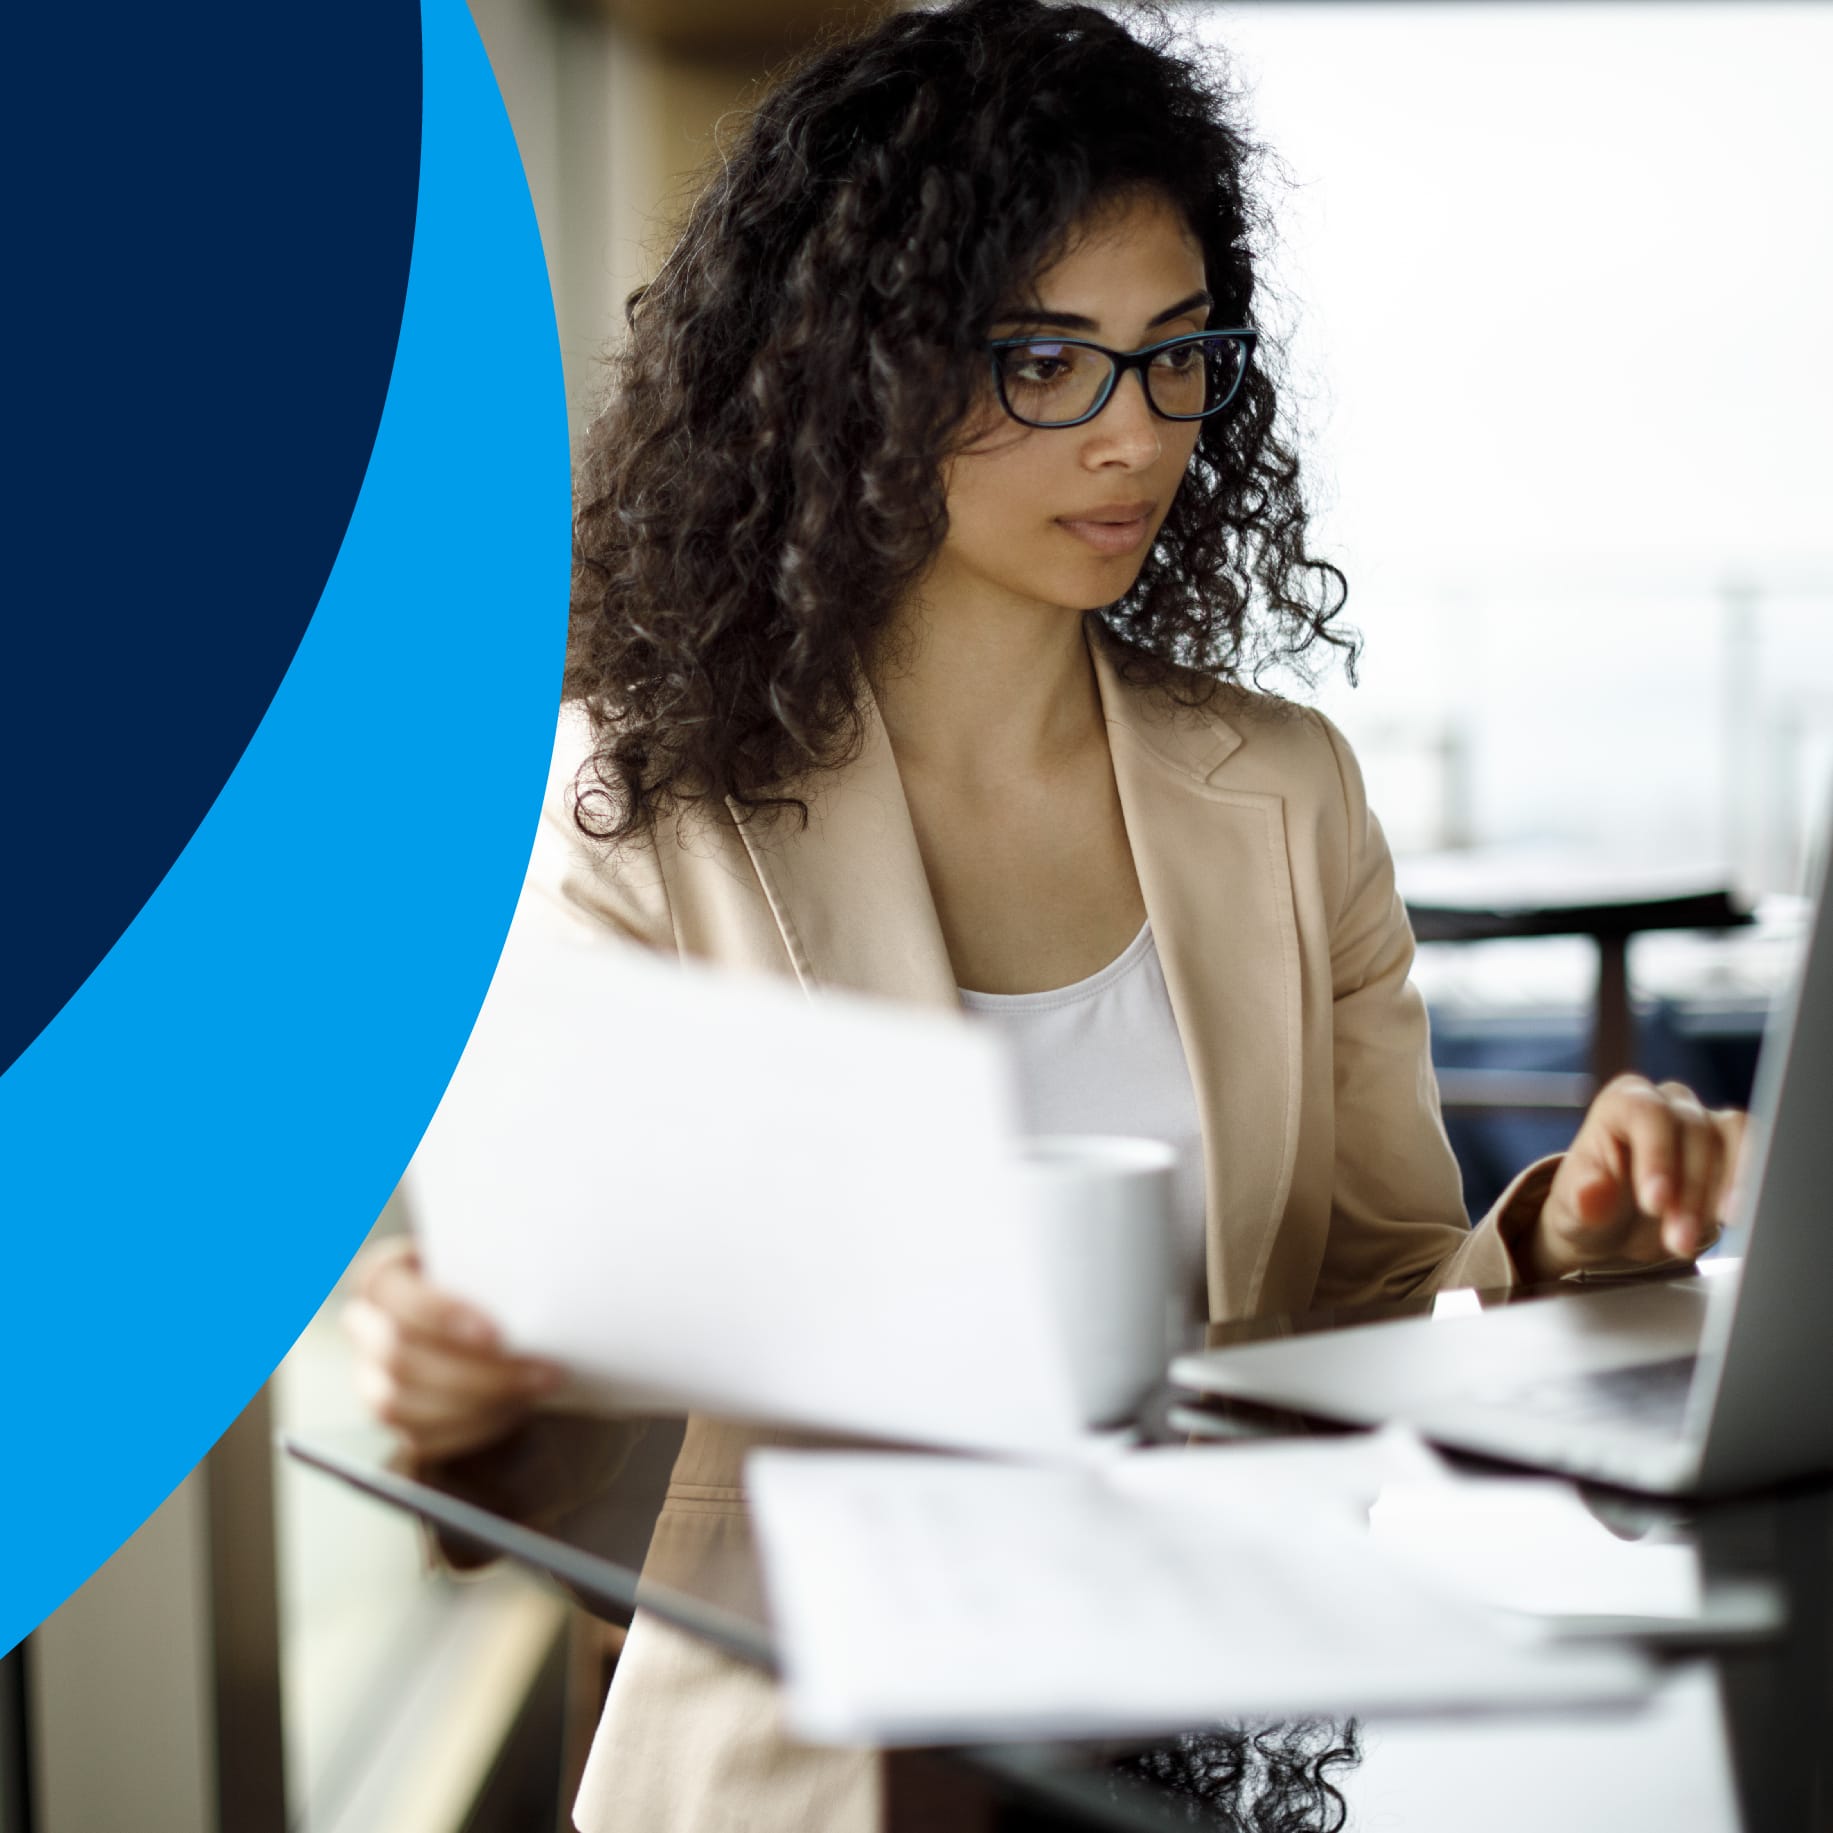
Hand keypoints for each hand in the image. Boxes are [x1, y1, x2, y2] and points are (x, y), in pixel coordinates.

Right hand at [342, 1236, 566, 1461]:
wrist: (489, 1312)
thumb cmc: (487, 1278)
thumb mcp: (487, 1257)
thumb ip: (495, 1265)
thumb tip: (538, 1274)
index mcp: (381, 1277)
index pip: (395, 1295)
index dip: (441, 1315)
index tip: (496, 1333)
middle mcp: (365, 1327)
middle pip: (398, 1358)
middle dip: (475, 1373)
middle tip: (540, 1372)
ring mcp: (370, 1377)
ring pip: (400, 1405)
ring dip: (476, 1405)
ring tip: (533, 1392)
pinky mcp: (394, 1418)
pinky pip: (419, 1437)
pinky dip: (471, 1429)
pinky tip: (513, 1411)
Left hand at [1525, 1075, 1747, 1282]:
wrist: (1616, 1227)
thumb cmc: (1592, 1206)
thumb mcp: (1574, 1208)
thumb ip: (1582, 1199)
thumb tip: (1592, 1193)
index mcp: (1622, 1102)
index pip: (1647, 1114)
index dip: (1656, 1156)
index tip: (1656, 1203)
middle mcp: (1668, 1103)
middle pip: (1693, 1131)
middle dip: (1689, 1191)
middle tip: (1678, 1239)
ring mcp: (1705, 1122)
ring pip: (1731, 1139)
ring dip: (1724, 1191)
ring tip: (1706, 1234)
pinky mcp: (1734, 1148)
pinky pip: (1756, 1154)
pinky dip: (1750, 1186)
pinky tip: (1740, 1218)